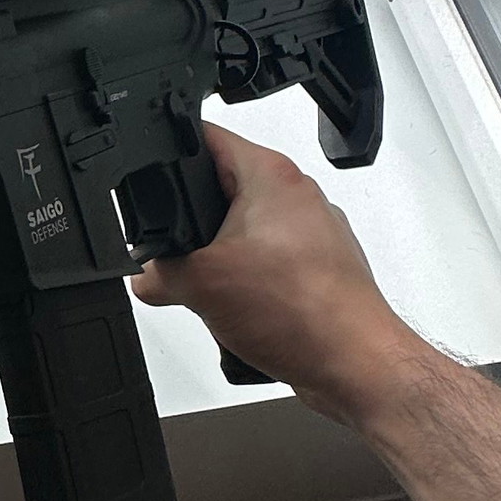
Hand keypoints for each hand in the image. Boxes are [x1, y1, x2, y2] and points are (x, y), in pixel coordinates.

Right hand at [129, 123, 419, 426]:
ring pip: (247, 233)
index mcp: (272, 175)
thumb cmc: (304, 312)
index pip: (207, 136)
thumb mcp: (201, 285)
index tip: (150, 178)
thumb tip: (147, 276)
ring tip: (216, 293)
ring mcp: (314, 233)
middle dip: (194, 226)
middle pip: (224, 191)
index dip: (167, 152)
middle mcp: (299, 195)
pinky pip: (270, 266)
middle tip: (182, 255)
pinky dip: (251, 287)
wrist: (353, 364)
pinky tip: (243, 316)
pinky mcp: (321, 269)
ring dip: (223, 262)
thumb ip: (159, 273)